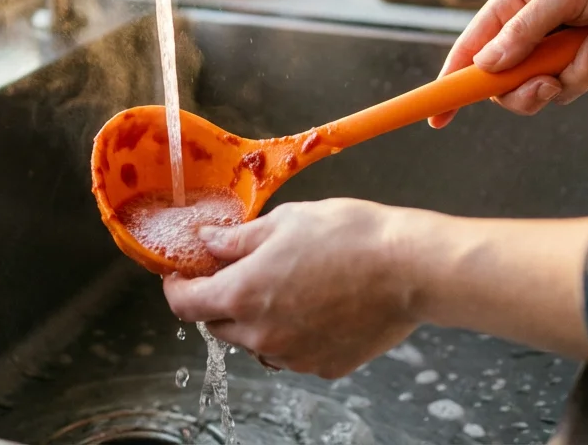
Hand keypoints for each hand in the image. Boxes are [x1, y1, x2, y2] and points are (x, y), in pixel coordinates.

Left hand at [162, 199, 419, 378]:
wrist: (410, 269)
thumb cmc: (350, 236)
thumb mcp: (285, 221)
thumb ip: (239, 239)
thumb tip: (208, 242)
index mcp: (243, 294)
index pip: (185, 304)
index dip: (177, 287)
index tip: (182, 273)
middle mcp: (261, 335)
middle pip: (218, 326)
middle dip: (220, 300)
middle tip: (240, 271)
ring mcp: (293, 357)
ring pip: (256, 342)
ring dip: (257, 319)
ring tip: (289, 286)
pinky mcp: (324, 367)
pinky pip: (293, 353)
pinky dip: (293, 333)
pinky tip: (318, 305)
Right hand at [431, 0, 587, 123]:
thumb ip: (524, 32)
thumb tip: (485, 66)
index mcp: (512, 6)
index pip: (470, 51)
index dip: (452, 85)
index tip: (439, 117)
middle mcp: (532, 32)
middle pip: (509, 86)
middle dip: (532, 90)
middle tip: (549, 83)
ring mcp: (562, 51)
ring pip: (555, 91)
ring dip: (583, 70)